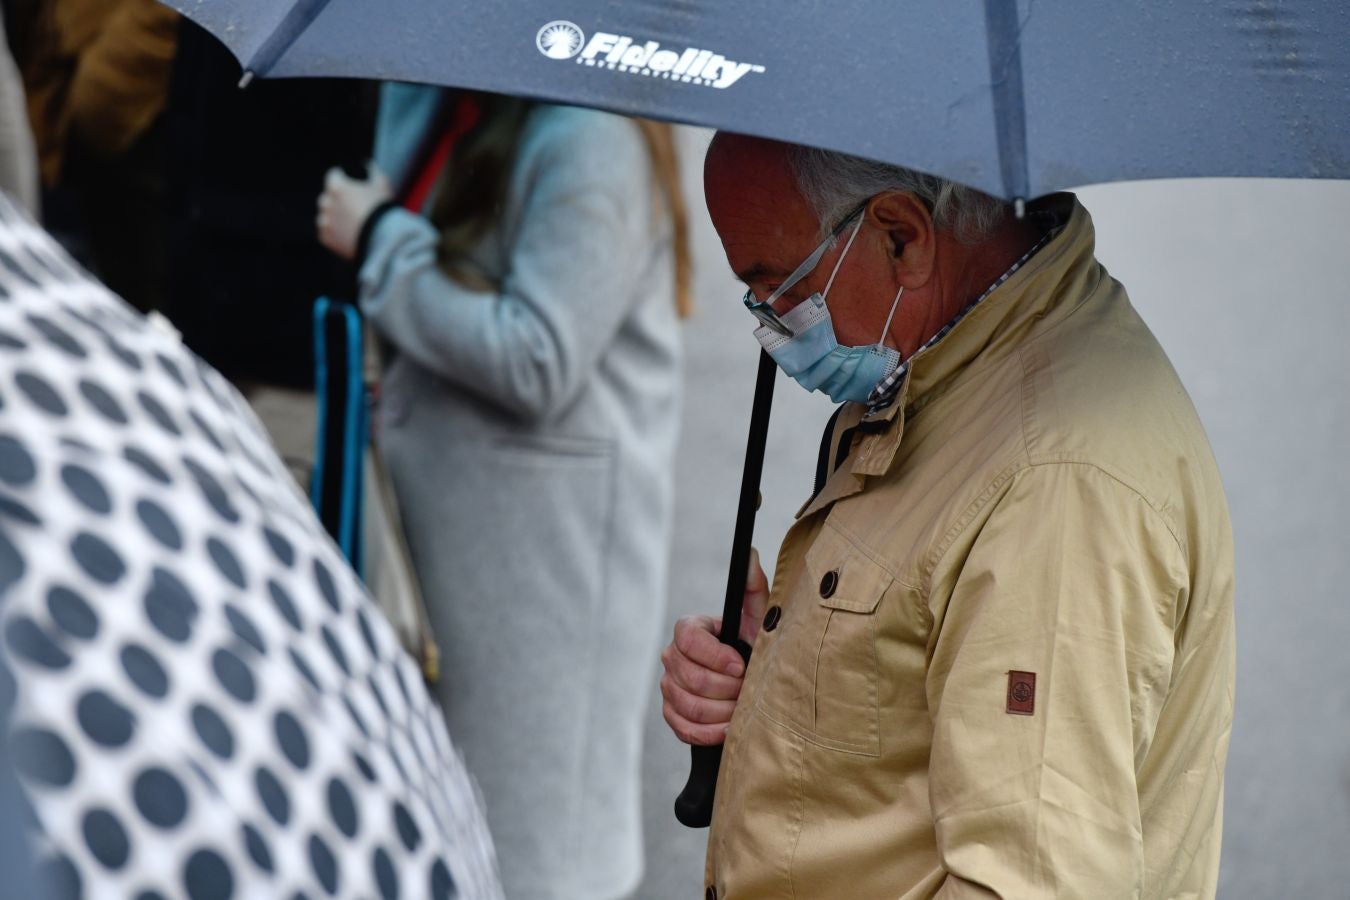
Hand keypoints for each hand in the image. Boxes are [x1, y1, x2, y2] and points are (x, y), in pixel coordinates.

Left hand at [316, 166, 392, 259]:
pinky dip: (335, 234)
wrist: (383, 240)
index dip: (343, 178)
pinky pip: (326, 234)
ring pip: (326, 216)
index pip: (333, 176)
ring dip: (335, 218)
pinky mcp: (326, 239)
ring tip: (352, 225)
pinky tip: (349, 235)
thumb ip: (373, 171)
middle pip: (328, 197)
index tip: (351, 184)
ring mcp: (324, 222)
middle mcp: (326, 203)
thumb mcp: (382, 185)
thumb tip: (367, 164)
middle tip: (354, 207)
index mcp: (337, 187)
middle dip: (338, 200)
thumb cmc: (383, 209)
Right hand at [661, 548, 769, 745]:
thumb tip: (750, 553)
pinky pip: (683, 727)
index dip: (715, 657)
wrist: (756, 686)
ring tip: (743, 710)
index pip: (686, 639)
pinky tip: (729, 728)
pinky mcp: (672, 714)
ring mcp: (668, 687)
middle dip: (726, 689)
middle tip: (748, 690)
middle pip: (689, 677)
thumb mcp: (760, 618)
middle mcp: (671, 656)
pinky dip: (709, 733)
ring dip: (722, 713)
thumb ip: (754, 587)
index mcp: (689, 630)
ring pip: (687, 705)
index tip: (742, 667)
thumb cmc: (757, 647)